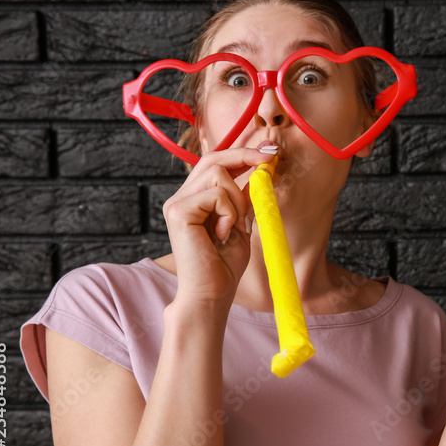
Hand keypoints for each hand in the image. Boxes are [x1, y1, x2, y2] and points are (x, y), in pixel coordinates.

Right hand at [162, 147, 276, 305]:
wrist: (213, 293)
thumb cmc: (225, 264)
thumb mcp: (241, 223)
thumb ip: (244, 197)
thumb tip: (261, 169)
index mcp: (193, 198)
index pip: (215, 163)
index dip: (242, 154)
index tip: (269, 152)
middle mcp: (180, 197)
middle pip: (214, 159)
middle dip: (246, 157)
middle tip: (270, 161)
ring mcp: (176, 203)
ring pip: (219, 175)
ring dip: (238, 200)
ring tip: (235, 226)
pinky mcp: (178, 212)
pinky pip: (217, 194)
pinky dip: (230, 213)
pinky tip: (223, 234)